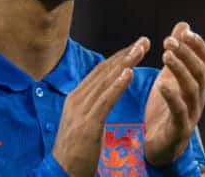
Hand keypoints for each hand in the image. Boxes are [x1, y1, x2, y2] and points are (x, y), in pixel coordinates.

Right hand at [52, 37, 149, 176]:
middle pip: (104, 71)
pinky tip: (129, 73)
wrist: (62, 172)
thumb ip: (91, 105)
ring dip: (125, 63)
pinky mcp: (88, 123)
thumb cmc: (75, 151)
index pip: (100, 71)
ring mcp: (81, 109)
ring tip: (140, 50)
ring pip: (106, 80)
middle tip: (143, 41)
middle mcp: (77, 98)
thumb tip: (103, 92)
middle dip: (125, 54)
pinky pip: (105, 99)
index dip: (118, 57)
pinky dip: (118, 84)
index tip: (135, 46)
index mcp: (76, 96)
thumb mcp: (81, 122)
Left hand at [144, 22, 204, 166]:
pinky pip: (179, 112)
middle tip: (169, 41)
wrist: (158, 145)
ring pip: (192, 89)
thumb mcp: (169, 76)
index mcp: (196, 84)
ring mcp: (191, 114)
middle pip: (200, 72)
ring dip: (180, 70)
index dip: (198, 45)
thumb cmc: (165, 108)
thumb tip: (184, 25)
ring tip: (166, 55)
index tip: (185, 31)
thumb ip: (177, 52)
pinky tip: (162, 85)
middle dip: (186, 54)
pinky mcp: (179, 129)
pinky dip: (172, 97)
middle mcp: (198, 97)